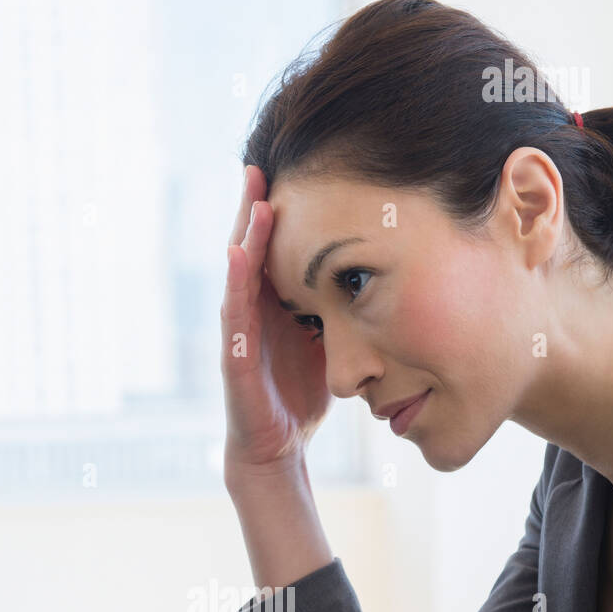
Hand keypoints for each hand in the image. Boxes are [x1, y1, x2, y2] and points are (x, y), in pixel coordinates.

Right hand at [220, 165, 332, 478]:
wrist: (277, 450)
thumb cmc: (300, 397)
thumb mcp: (328, 342)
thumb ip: (338, 310)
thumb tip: (378, 279)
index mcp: (274, 305)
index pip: (275, 250)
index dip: (281, 212)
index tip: (294, 169)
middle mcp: (252, 312)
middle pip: (252, 250)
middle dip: (256, 207)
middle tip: (261, 162)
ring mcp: (239, 334)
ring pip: (239, 274)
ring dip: (246, 233)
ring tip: (255, 193)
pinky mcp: (235, 359)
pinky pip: (233, 316)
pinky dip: (235, 283)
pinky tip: (238, 254)